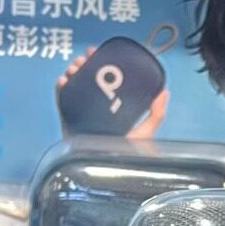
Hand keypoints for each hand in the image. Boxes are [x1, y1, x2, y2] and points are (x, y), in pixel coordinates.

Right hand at [55, 46, 169, 145]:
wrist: (106, 173)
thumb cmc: (127, 154)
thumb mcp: (145, 134)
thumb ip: (155, 115)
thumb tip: (164, 92)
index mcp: (111, 108)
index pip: (104, 81)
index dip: (100, 64)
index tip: (96, 52)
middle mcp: (95, 110)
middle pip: (87, 81)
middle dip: (83, 66)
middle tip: (83, 59)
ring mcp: (81, 115)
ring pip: (74, 88)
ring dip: (72, 74)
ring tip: (73, 68)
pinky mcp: (69, 124)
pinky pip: (62, 104)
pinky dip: (60, 90)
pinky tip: (63, 81)